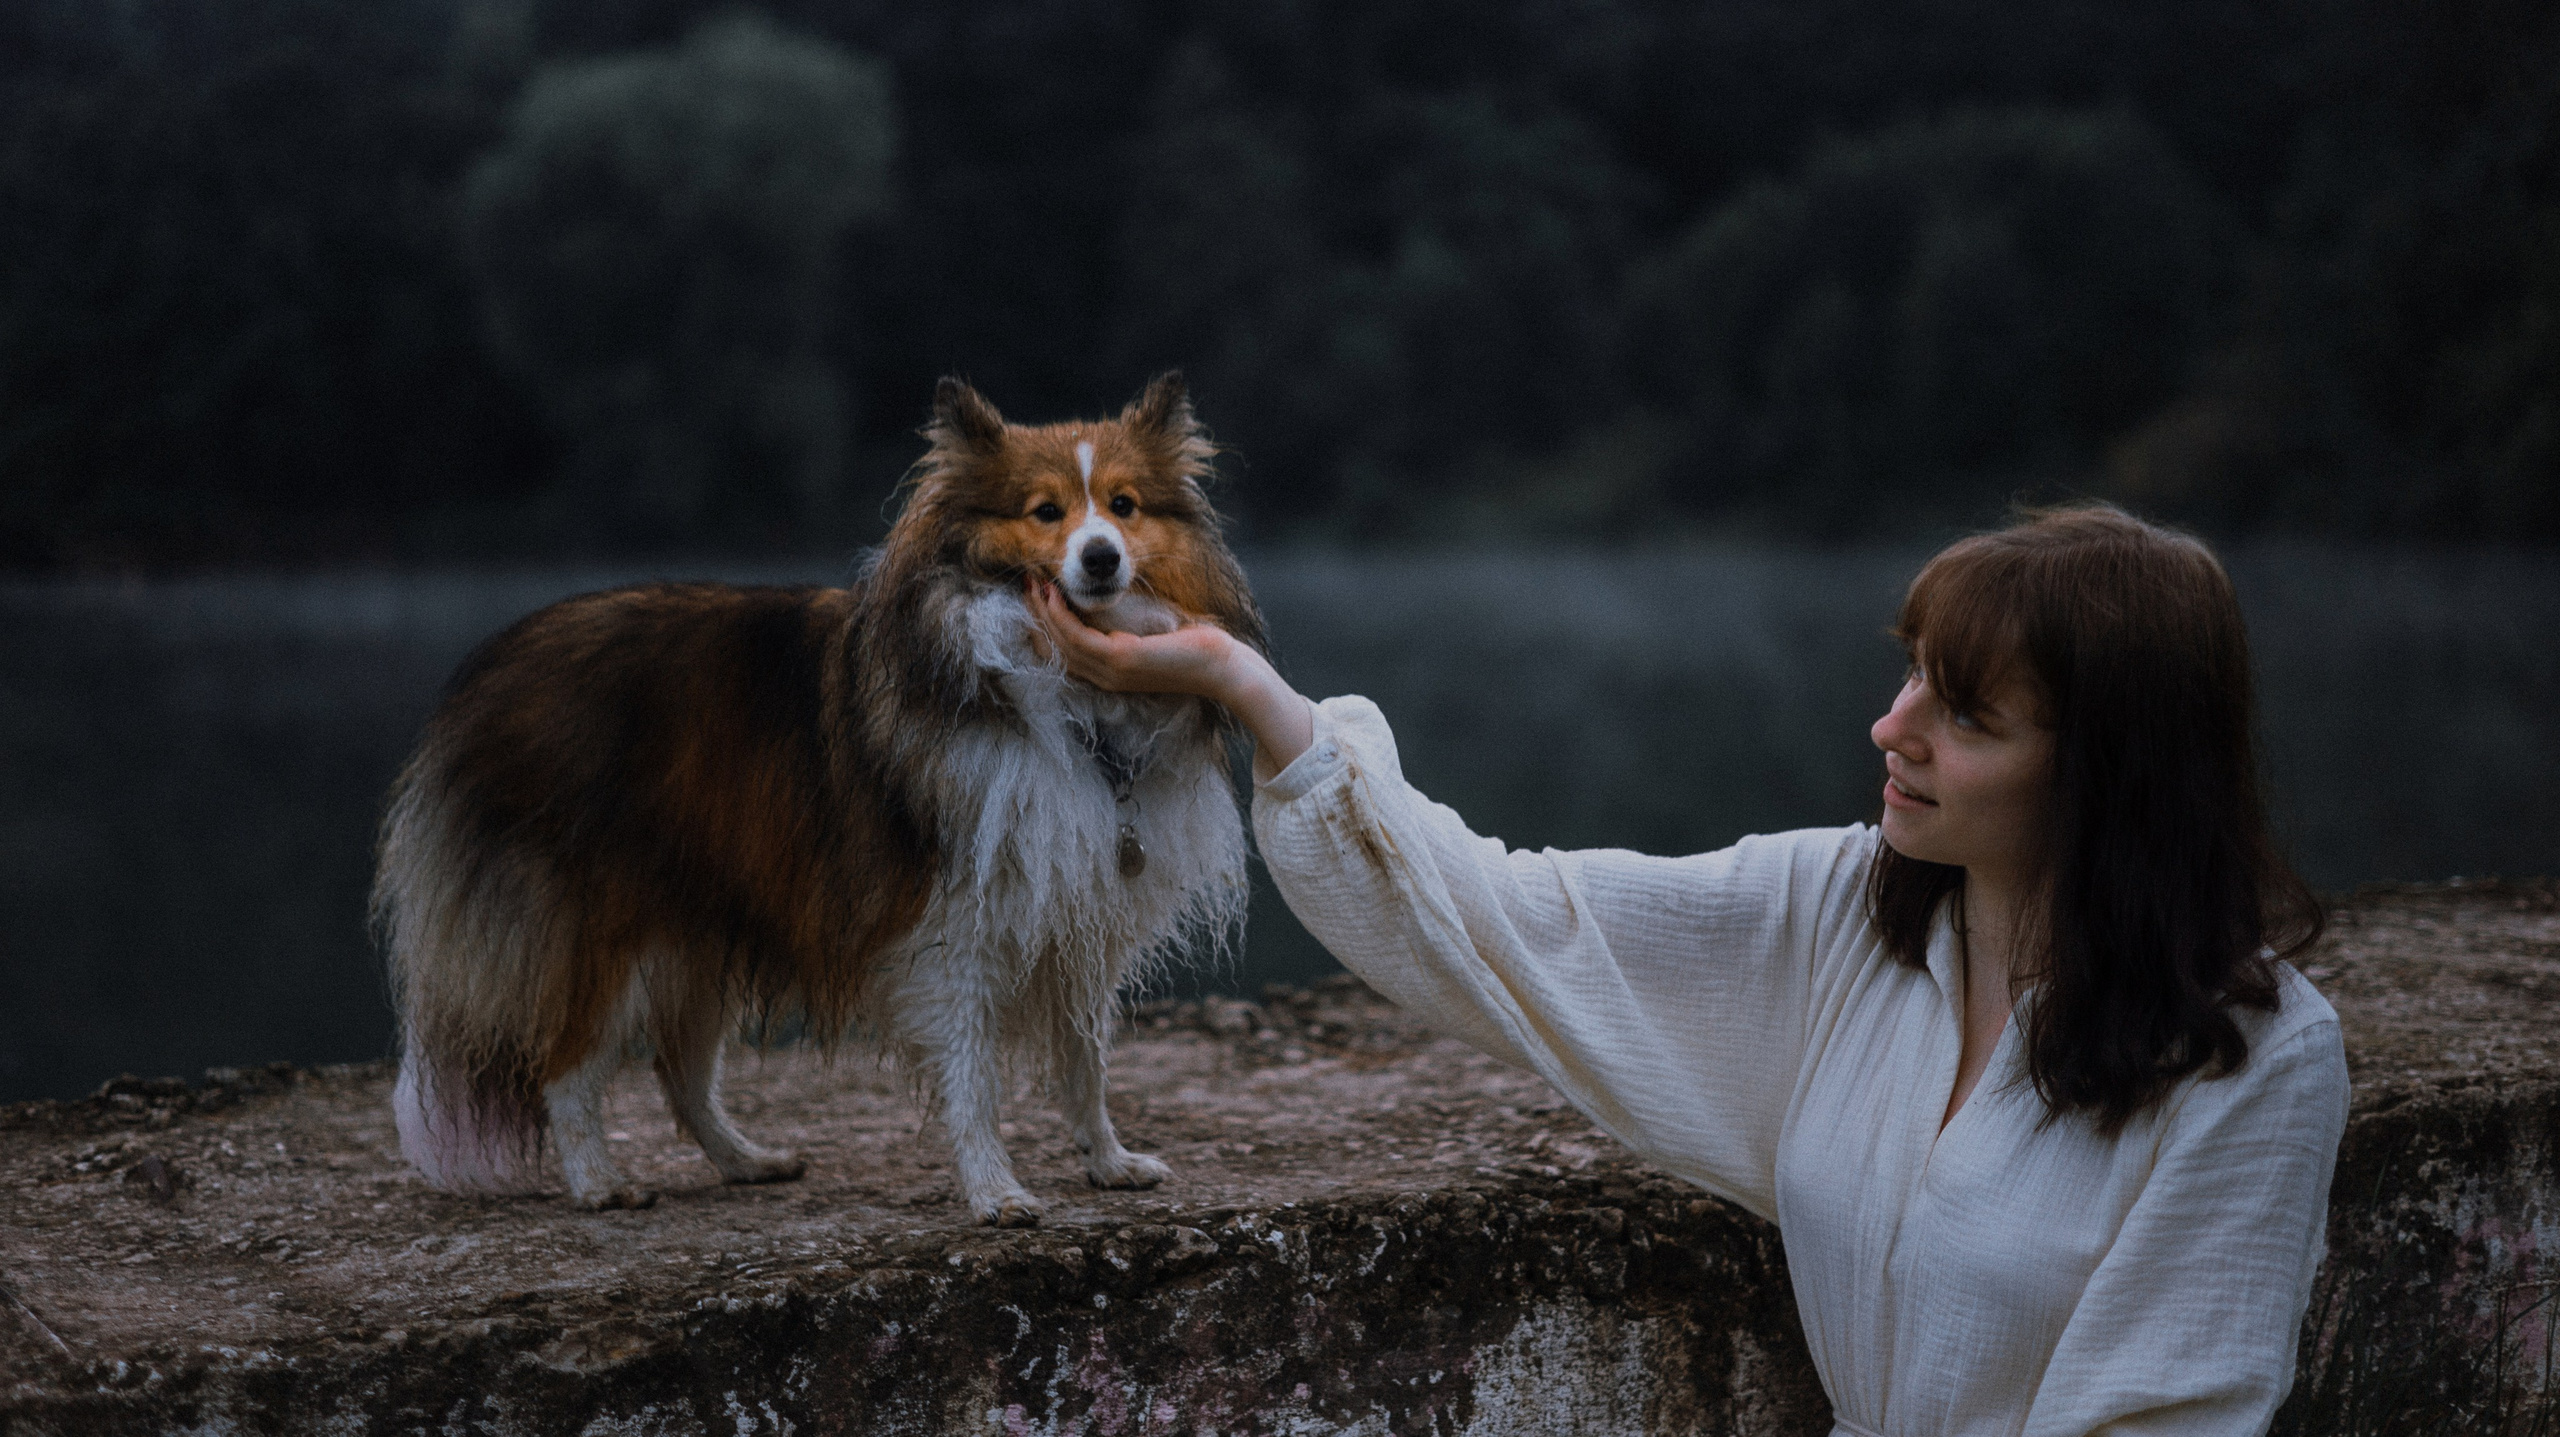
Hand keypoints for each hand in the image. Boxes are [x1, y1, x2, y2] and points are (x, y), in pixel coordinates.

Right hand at [1027, 579, 1239, 698]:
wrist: (1222, 669)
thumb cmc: (1195, 650)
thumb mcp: (1154, 635)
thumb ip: (1131, 626)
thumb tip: (1116, 601)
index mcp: (1110, 673)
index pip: (1064, 654)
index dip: (1045, 626)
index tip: (1039, 597)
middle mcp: (1105, 677)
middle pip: (1056, 649)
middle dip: (1037, 615)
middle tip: (1027, 586)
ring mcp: (1111, 671)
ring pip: (1062, 643)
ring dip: (1043, 613)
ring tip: (1035, 586)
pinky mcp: (1121, 659)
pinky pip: (1079, 639)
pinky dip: (1063, 617)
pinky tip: (1056, 596)